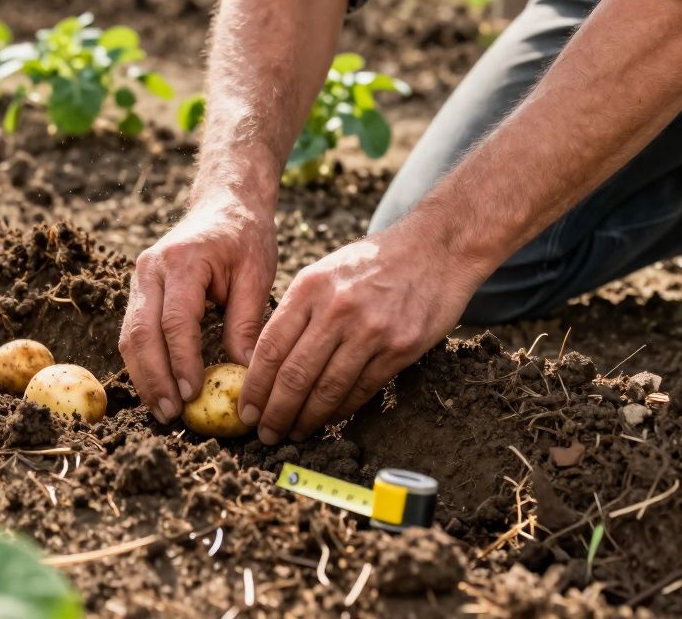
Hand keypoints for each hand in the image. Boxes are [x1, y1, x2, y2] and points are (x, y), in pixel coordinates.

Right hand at [120, 190, 276, 423]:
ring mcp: (139, 278)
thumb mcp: (257, 274)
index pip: (175, 320)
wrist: (224, 202)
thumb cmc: (246, 236)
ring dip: (144, 377)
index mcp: (182, 260)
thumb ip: (247, 322)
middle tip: (172, 414)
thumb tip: (244, 374)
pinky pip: (134, 331)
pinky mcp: (139, 290)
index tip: (193, 394)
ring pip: (129, 336)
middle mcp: (150, 268)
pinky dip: (143, 363)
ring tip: (164, 410)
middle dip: (154, 378)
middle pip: (141, 332)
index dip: (181, 361)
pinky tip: (159, 389)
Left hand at [238, 225, 480, 443]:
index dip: (254, 386)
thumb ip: (297, 310)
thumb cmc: (373, 262)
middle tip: (265, 433)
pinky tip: (327, 420)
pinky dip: (341, 410)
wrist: (436, 248)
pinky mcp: (400, 347)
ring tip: (293, 433)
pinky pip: (362, 389)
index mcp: (310, 287)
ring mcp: (371, 330)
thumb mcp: (324, 272)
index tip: (245, 409)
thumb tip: (265, 361)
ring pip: (327, 389)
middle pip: (295, 375)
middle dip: (275, 412)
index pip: (270, 347)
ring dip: (306, 419)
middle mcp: (337, 309)